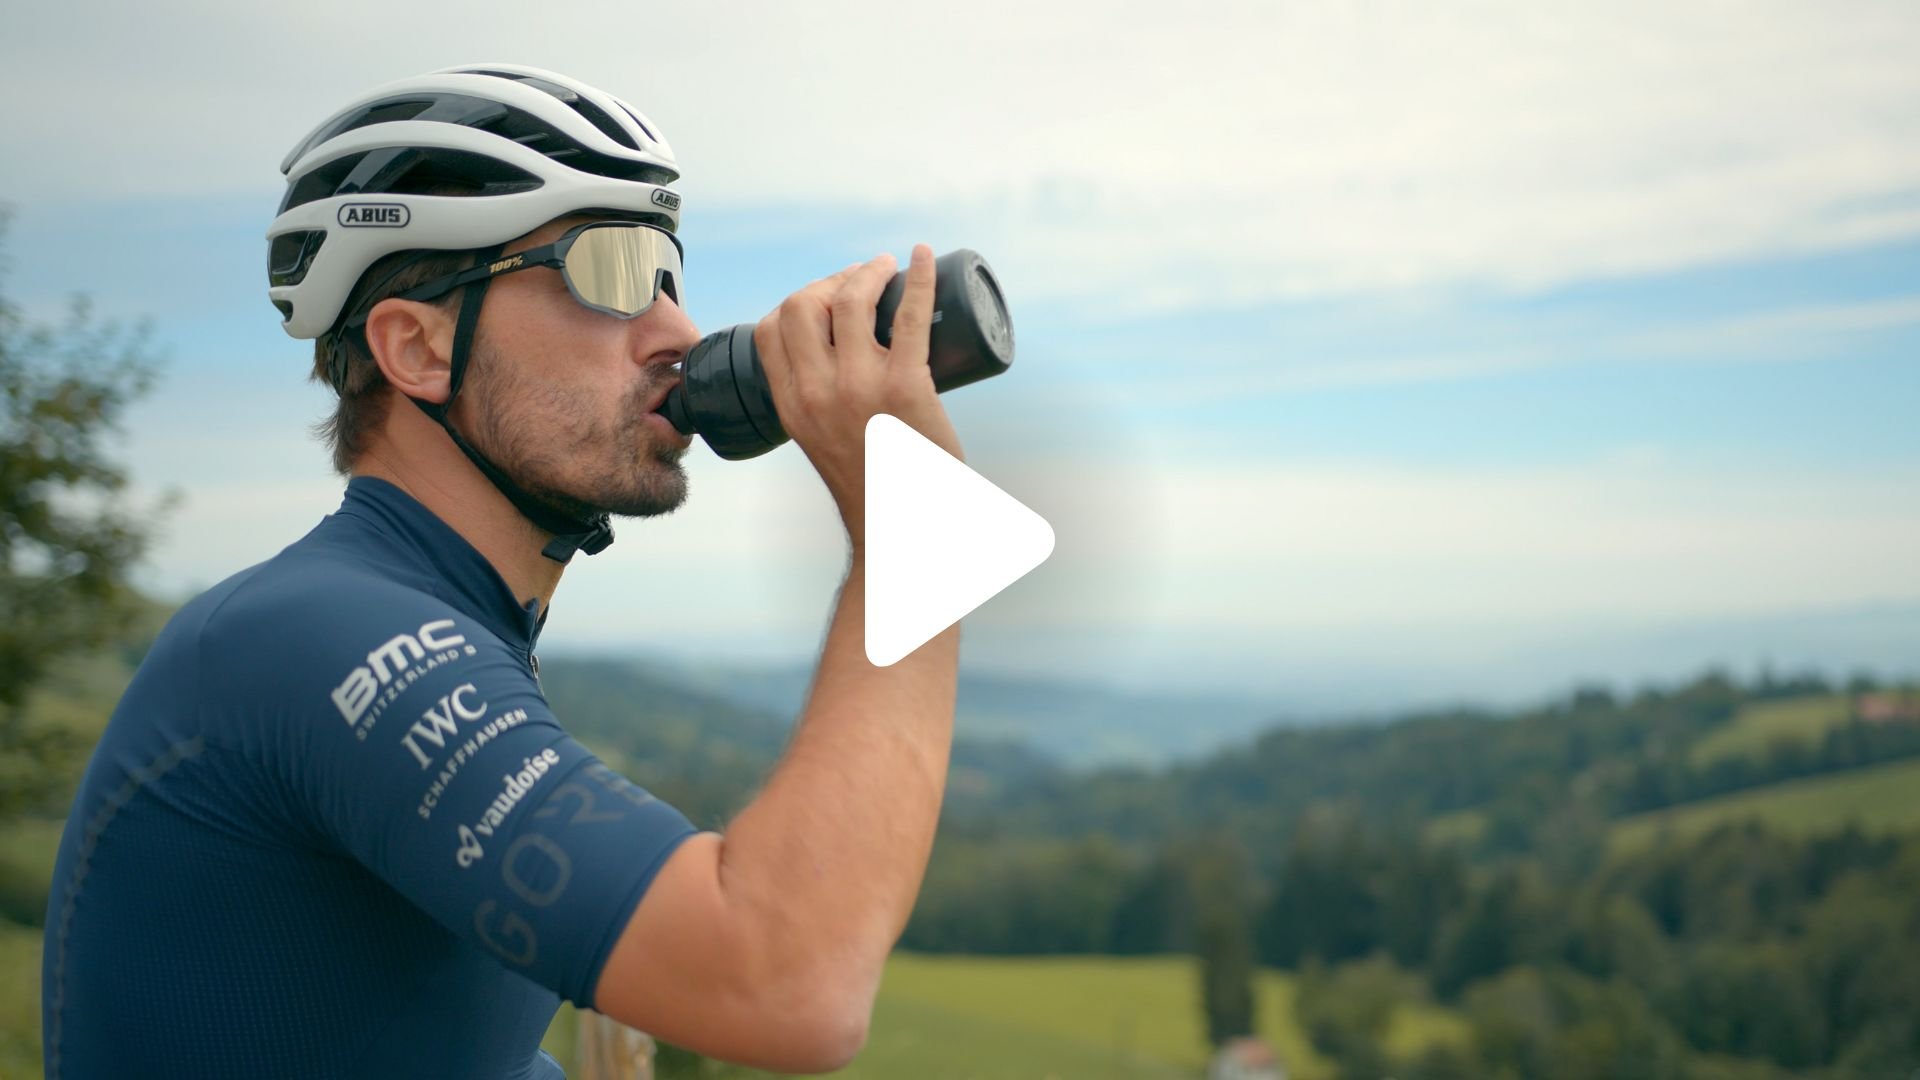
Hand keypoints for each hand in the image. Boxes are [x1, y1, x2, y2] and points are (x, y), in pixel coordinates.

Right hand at [754, 244, 963, 549]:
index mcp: (791, 405)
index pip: (770, 329)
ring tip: (888, 267)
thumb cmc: (872, 485)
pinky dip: (918, 278)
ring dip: (868, 271)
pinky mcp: (905, 385)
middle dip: (830, 279)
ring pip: (850, 299)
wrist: (903, 529)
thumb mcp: (821, 441)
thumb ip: (818, 405)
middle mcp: (816, 392)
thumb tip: (836, 369)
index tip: (826, 298)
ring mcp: (859, 386)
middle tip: (862, 280)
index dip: (796, 301)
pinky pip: (909, 314)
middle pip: (803, 303)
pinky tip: (920, 257)